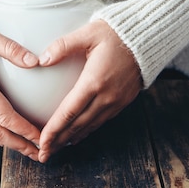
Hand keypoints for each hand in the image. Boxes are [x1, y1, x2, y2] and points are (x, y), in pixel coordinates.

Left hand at [37, 20, 141, 162]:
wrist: (146, 37)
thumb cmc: (114, 33)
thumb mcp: (88, 33)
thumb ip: (63, 46)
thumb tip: (41, 59)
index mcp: (94, 81)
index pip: (69, 112)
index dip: (54, 129)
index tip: (41, 142)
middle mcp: (106, 96)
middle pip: (78, 125)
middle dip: (59, 141)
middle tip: (43, 154)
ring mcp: (116, 101)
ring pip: (90, 126)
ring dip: (71, 139)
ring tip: (55, 148)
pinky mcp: (123, 101)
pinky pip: (101, 121)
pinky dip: (86, 131)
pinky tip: (76, 135)